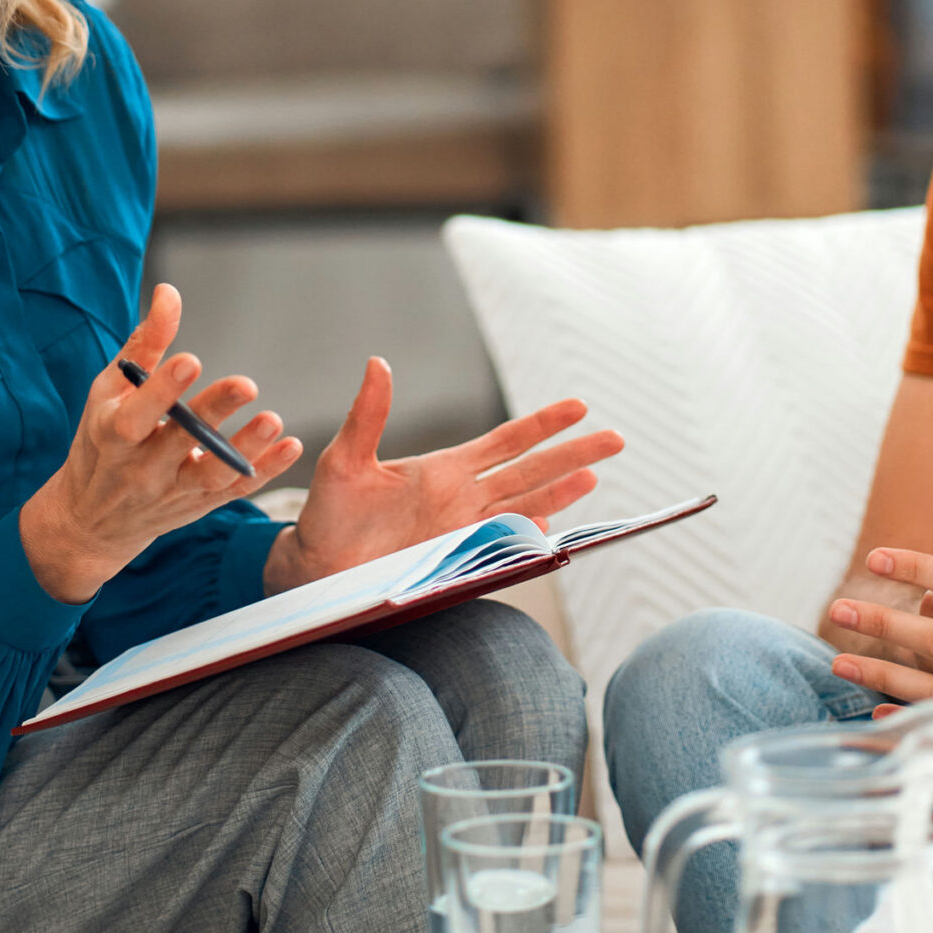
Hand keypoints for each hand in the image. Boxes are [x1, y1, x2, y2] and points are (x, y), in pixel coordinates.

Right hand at [20, 284, 302, 602]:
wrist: (91, 521)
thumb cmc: (100, 442)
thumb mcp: (108, 392)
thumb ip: (144, 344)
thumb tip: (169, 292)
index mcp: (112, 435)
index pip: (135, 416)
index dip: (161, 390)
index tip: (190, 360)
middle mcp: (142, 468)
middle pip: (179, 441)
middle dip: (212, 413)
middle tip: (246, 384)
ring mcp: (172, 491)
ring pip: (211, 474)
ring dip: (244, 449)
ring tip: (272, 420)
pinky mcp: (199, 505)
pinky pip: (235, 491)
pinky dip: (265, 471)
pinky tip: (290, 446)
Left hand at [265, 358, 623, 591]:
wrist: (316, 568)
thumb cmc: (328, 514)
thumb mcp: (344, 458)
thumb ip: (368, 415)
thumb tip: (377, 363)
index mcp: (445, 469)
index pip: (506, 442)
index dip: (543, 425)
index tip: (579, 406)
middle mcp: (464, 498)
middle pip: (530, 471)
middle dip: (573, 454)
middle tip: (616, 438)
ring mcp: (464, 531)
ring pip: (524, 506)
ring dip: (559, 492)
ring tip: (595, 476)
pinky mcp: (455, 561)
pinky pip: (500, 547)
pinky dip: (525, 537)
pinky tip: (550, 527)